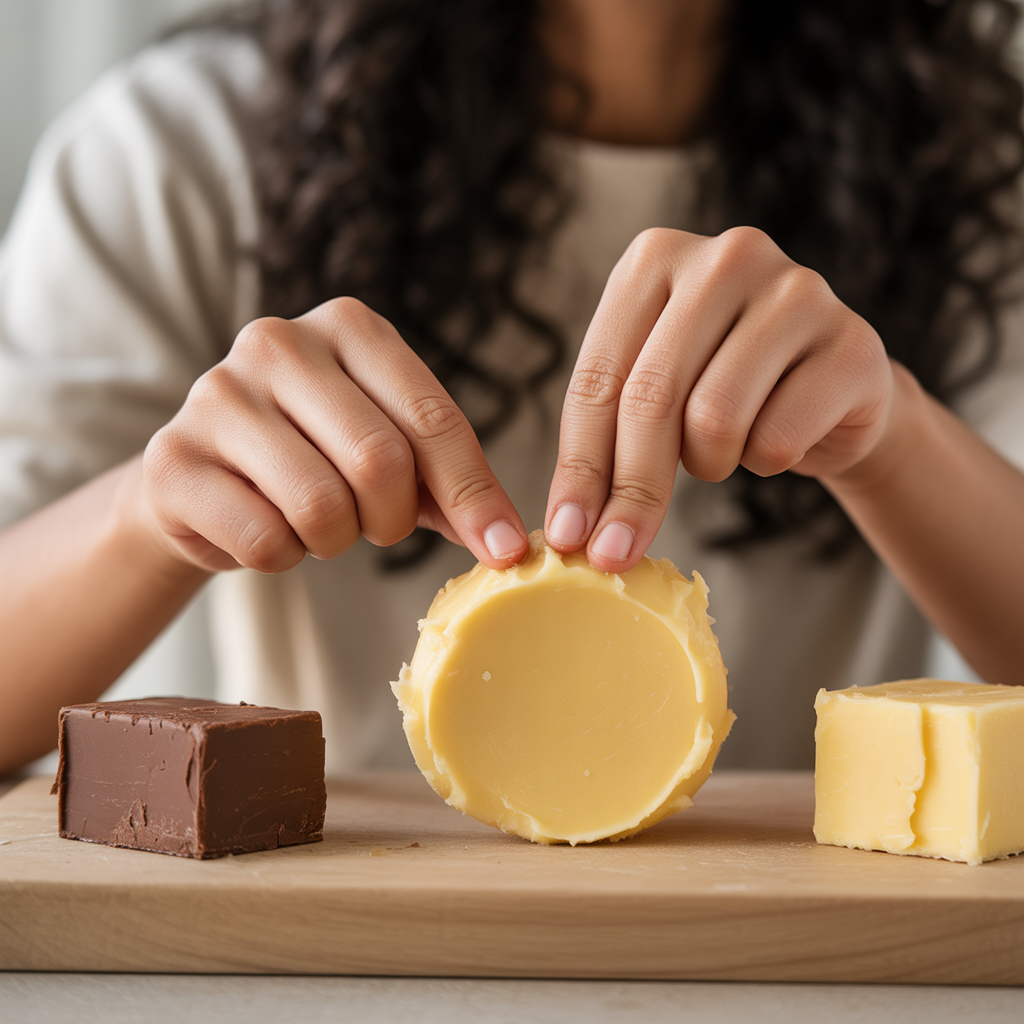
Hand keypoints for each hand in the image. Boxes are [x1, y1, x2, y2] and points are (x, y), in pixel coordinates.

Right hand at [143, 298, 528, 573]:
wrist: (202, 478)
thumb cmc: (314, 459)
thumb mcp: (390, 451)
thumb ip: (447, 483)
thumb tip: (506, 541)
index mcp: (348, 327)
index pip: (431, 417)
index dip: (475, 493)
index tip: (505, 550)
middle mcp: (278, 343)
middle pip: (380, 462)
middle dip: (393, 521)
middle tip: (377, 527)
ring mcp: (217, 394)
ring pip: (321, 507)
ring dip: (335, 541)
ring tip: (318, 524)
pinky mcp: (173, 458)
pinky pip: (266, 541)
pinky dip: (282, 557)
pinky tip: (267, 527)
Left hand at [544, 226, 894, 570]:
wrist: (832, 384)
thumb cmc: (725, 386)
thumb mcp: (651, 392)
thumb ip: (606, 438)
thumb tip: (570, 529)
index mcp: (654, 257)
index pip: (596, 378)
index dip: (578, 467)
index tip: (566, 535)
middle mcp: (725, 259)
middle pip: (650, 398)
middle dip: (629, 490)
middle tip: (616, 552)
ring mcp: (796, 292)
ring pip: (714, 420)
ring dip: (708, 462)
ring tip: (722, 447)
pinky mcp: (852, 344)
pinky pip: (777, 439)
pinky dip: (765, 461)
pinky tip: (777, 435)